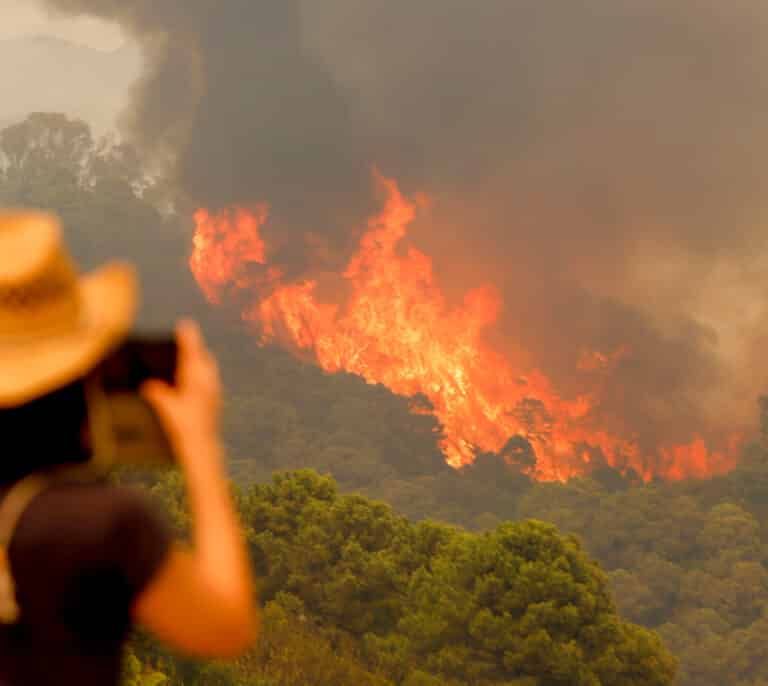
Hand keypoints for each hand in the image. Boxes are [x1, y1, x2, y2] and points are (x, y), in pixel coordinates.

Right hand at [142, 320, 222, 458]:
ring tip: (187, 357)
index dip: (188, 337)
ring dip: (198, 360)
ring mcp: (214, 389)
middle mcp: (208, 381)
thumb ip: (157, 393)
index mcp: (195, 379)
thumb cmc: (183, 426)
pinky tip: (192, 379)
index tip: (185, 324)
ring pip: (208, 367)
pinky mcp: (215, 398)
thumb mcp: (166, 408)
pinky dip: (201, 373)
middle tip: (185, 338)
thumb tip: (148, 384)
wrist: (203, 445)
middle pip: (203, 357)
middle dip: (194, 347)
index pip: (192, 352)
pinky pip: (209, 378)